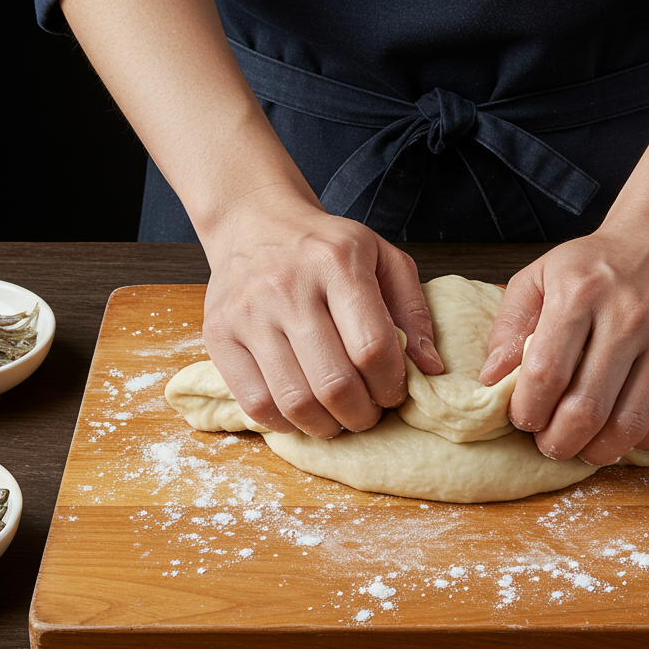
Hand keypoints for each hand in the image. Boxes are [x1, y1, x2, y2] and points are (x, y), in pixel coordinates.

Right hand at [200, 193, 443, 437]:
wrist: (255, 222)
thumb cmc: (326, 248)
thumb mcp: (383, 259)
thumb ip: (412, 311)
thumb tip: (430, 369)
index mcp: (336, 263)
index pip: (372, 347)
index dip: (391, 385)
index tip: (395, 392)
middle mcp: (286, 286)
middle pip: (334, 383)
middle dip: (362, 415)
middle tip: (369, 413)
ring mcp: (247, 312)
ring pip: (294, 401)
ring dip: (326, 426)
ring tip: (338, 418)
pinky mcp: (218, 335)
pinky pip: (255, 403)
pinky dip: (285, 423)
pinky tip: (302, 412)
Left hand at [479, 226, 648, 464]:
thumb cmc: (595, 265)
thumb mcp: (539, 277)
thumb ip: (508, 327)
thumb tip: (491, 381)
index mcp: (580, 292)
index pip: (546, 375)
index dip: (527, 412)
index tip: (523, 420)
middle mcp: (630, 315)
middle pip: (587, 408)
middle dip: (558, 442)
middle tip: (550, 444)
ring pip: (630, 424)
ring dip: (598, 451)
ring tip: (583, 446)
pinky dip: (641, 442)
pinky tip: (621, 432)